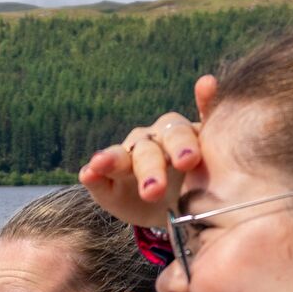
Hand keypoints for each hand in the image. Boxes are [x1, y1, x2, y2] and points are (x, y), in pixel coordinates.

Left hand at [78, 74, 218, 227]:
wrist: (168, 208)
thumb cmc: (137, 201)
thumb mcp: (115, 198)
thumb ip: (100, 185)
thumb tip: (85, 172)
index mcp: (127, 157)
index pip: (119, 157)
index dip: (109, 161)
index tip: (98, 165)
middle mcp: (152, 141)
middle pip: (150, 150)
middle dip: (151, 169)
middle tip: (153, 191)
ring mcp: (178, 137)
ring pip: (179, 134)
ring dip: (182, 145)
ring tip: (187, 160)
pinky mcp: (203, 137)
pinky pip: (206, 116)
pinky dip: (207, 99)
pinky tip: (207, 83)